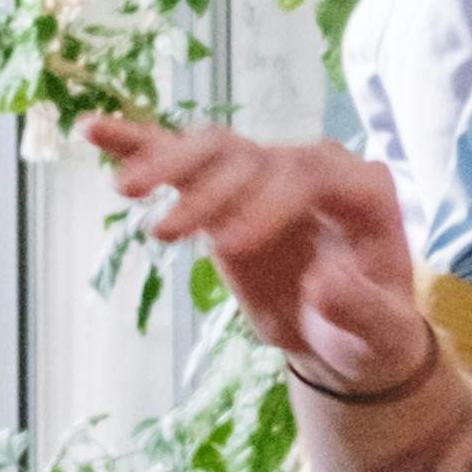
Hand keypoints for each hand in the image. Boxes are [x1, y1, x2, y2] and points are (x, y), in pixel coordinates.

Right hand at [87, 118, 426, 395]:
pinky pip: (183, 159)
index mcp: (362, 190)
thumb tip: (323, 283)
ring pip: (213, 151)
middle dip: (208, 190)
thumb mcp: (378, 336)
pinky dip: (140, 145)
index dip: (267, 203)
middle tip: (165, 233)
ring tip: (125, 190)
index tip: (228, 244)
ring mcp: (268, 173)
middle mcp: (315, 169)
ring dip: (167, 164)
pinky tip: (93, 132)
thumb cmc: (372, 335)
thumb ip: (359, 310)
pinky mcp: (228, 190)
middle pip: (254, 158)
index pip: (310, 176)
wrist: (346, 339)